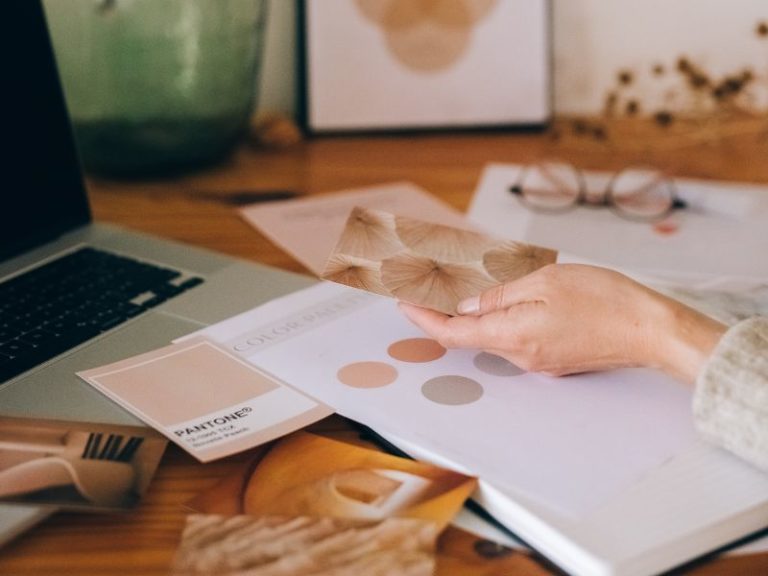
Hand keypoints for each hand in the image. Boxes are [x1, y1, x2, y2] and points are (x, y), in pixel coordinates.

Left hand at [398, 264, 726, 381]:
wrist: (649, 330)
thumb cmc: (605, 300)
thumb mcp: (545, 281)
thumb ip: (500, 295)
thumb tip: (467, 306)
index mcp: (513, 335)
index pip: (452, 333)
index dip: (423, 318)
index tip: (403, 302)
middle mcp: (520, 356)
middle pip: (468, 336)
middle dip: (444, 312)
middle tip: (428, 285)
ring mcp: (536, 361)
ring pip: (490, 337)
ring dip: (472, 316)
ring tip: (460, 286)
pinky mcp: (551, 359)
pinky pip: (513, 340)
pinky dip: (498, 322)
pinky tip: (500, 301)